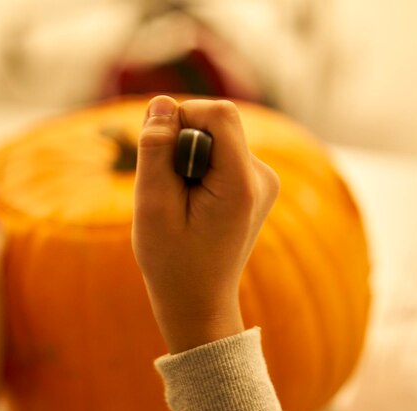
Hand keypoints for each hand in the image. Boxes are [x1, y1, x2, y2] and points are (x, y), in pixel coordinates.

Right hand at [132, 96, 279, 352]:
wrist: (200, 301)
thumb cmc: (172, 262)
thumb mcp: (152, 207)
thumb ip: (156, 151)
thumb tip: (163, 103)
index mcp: (242, 184)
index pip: (219, 114)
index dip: (183, 119)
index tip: (159, 154)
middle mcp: (262, 177)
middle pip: (217, 124)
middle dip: (182, 145)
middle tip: (168, 191)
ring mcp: (263, 181)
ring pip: (217, 138)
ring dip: (189, 159)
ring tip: (180, 203)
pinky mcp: (255, 184)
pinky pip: (222, 154)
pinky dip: (199, 169)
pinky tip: (192, 204)